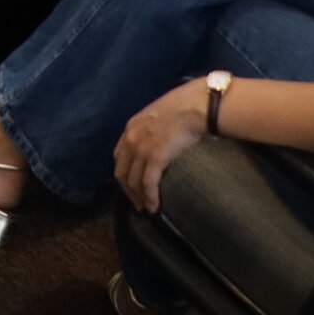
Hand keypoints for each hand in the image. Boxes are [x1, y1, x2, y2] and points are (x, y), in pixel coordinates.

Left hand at [114, 78, 211, 213]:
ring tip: (146, 208)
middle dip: (128, 191)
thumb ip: (151, 130)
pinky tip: (154, 207)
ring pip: (133, 181)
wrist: (194, 106)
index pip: (119, 157)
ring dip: (139, 198)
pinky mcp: (155, 157)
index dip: (124, 174)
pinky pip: (148, 183)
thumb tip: (158, 142)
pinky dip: (150, 197)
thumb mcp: (157, 117)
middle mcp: (131, 139)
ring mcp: (141, 149)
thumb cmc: (182, 108)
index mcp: (131, 127)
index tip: (131, 185)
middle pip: (121, 172)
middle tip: (137, 203)